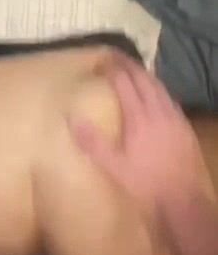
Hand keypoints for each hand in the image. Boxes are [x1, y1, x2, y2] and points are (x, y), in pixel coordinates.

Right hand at [71, 56, 206, 219]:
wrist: (183, 198)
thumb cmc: (145, 183)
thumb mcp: (113, 166)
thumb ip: (92, 142)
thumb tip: (71, 117)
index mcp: (138, 116)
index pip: (124, 82)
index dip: (112, 68)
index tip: (101, 60)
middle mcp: (157, 109)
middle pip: (143, 78)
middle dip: (128, 64)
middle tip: (116, 55)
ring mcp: (173, 115)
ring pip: (158, 85)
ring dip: (144, 73)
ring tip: (133, 68)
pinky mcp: (183, 124)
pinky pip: (168, 97)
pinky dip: (157, 87)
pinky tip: (154, 93)